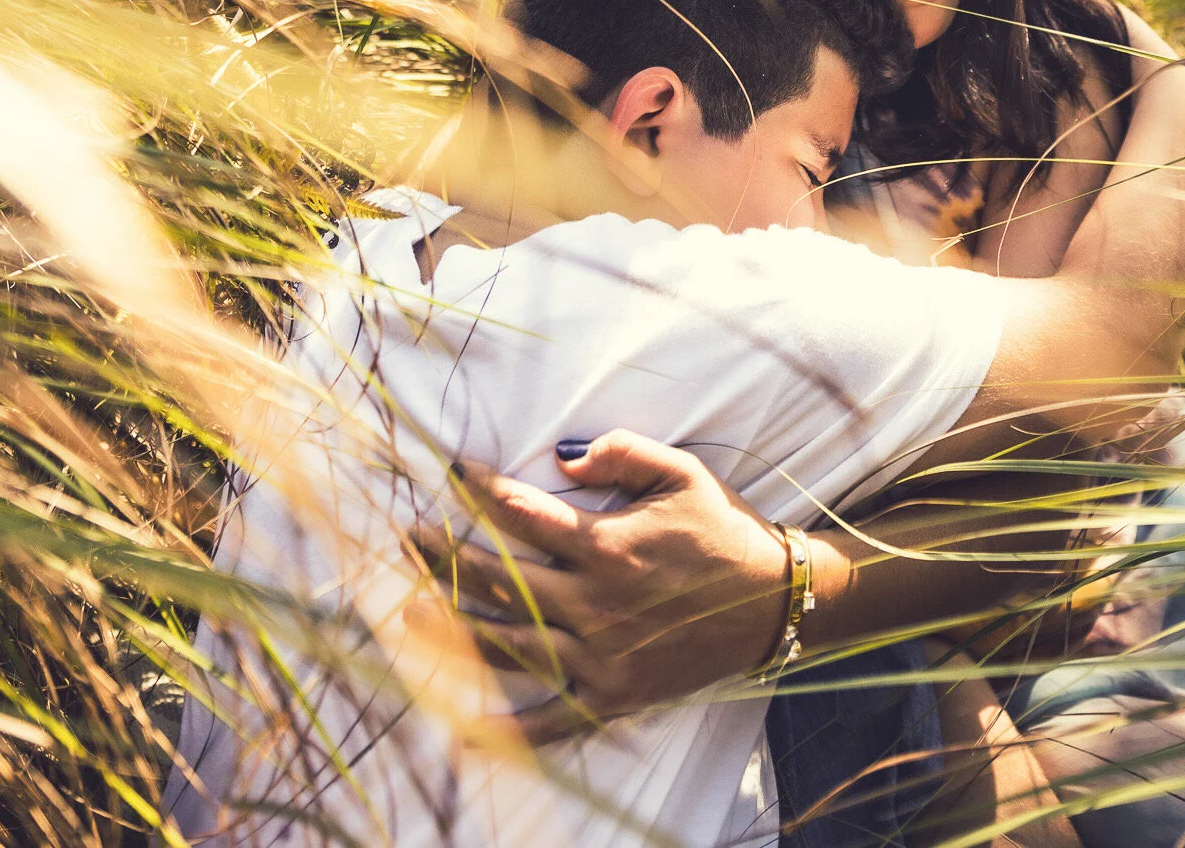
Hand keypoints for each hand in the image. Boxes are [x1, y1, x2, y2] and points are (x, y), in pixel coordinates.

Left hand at [411, 430, 788, 744]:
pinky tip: (467, 730)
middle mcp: (596, 603)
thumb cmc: (724, 530)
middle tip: (409, 538)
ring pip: (511, 645)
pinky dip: (512, 729)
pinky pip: (555, 718)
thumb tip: (561, 456)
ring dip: (455, 630)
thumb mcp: (681, 474)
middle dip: (446, 556)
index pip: (522, 512)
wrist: (776, 602)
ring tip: (410, 615)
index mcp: (607, 546)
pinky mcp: (616, 695)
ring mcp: (602, 655)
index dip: (479, 488)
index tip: (450, 470)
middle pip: (499, 580)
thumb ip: (620, 454)